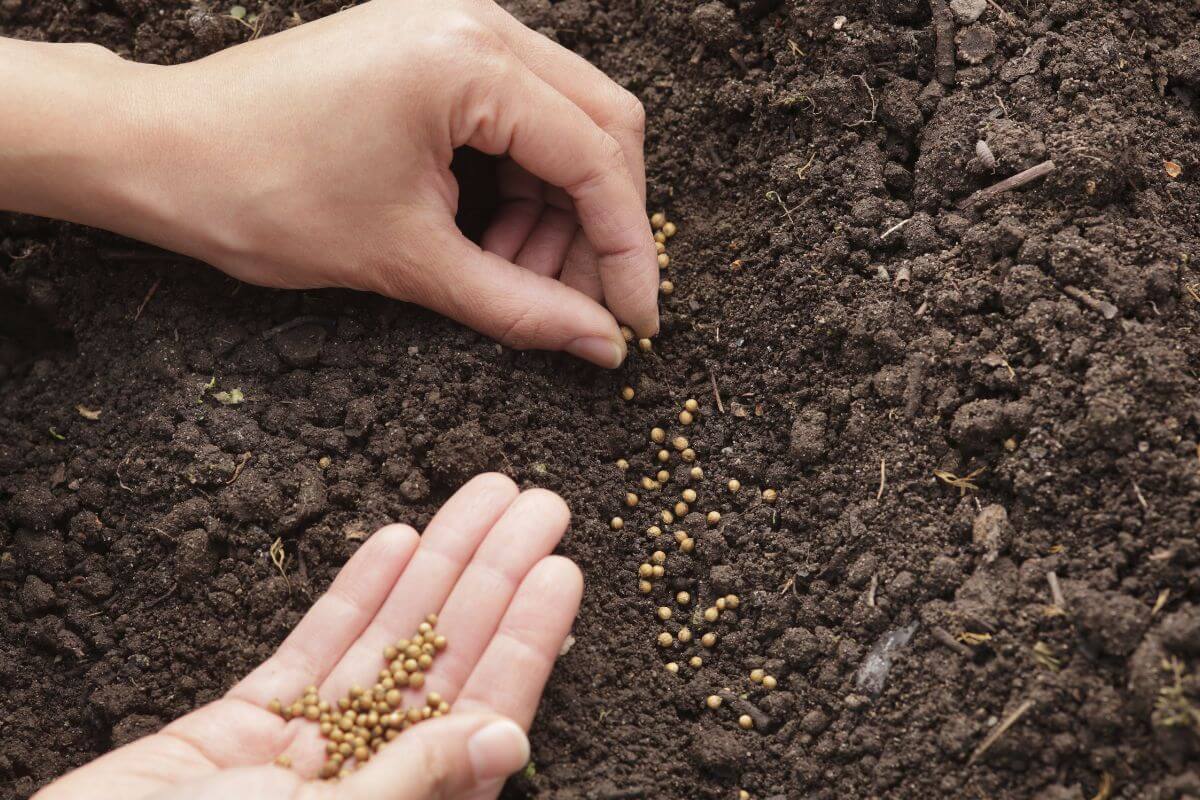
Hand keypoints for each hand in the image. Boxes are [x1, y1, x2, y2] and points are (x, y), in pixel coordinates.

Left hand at [0, 0, 657, 366]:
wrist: (160, 153)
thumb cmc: (261, 195)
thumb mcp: (407, 262)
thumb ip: (519, 307)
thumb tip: (599, 345)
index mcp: (467, 61)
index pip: (596, 158)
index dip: (627, 249)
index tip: (636, 321)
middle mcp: (474, 22)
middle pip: (601, 126)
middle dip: (599, 226)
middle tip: (580, 306)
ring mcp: (453, 27)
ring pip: (563, 122)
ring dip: (558, 210)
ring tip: (518, 279)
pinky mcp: (432, 50)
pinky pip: (516, 116)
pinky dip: (520, 183)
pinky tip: (493, 240)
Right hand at [34, 475, 582, 799]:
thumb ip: (413, 782)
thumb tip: (505, 739)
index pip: (486, 714)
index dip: (527, 640)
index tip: (561, 570)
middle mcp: (368, 778)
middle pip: (447, 661)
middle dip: (495, 579)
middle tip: (539, 504)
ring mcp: (309, 748)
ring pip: (389, 641)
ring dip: (438, 567)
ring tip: (483, 497)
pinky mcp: (248, 723)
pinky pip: (315, 648)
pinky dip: (356, 593)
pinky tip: (398, 539)